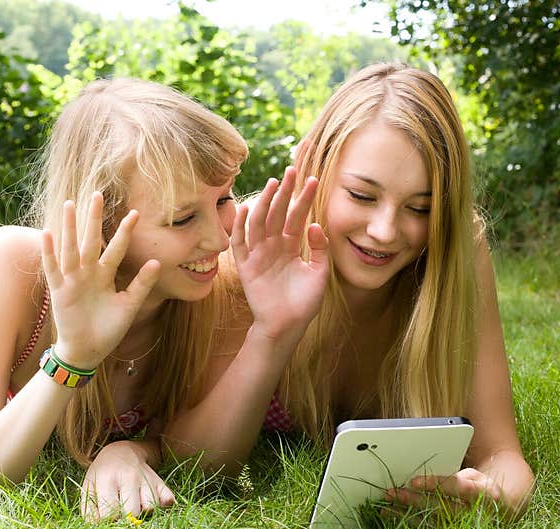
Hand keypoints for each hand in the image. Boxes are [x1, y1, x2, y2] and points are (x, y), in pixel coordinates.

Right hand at [41, 192, 160, 369]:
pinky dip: (49, 252)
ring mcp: (72, 280)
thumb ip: (141, 285)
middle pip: (91, 240)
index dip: (125, 232)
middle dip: (94, 218)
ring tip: (69, 204)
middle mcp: (88, 273)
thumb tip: (158, 263)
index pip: (117, 248)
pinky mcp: (59, 291)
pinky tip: (47, 233)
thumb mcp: (128, 306)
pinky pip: (53, 269)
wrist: (88, 351)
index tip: (135, 213)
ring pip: (71, 248)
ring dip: (69, 227)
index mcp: (105, 275)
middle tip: (98, 194)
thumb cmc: (108, 330)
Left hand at [80, 441, 174, 522]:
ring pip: (151, 507)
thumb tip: (97, 528)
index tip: (106, 516)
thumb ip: (89, 511)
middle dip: (126, 519)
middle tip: (121, 513)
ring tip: (134, 506)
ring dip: (143, 513)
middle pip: (132, 513)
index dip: (107, 520)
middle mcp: (129, 477)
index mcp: (107, 479)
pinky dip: (163, 506)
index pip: (109, 513)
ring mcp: (146, 478)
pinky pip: (168, 499)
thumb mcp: (89, 488)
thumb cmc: (102, 475)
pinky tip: (150, 503)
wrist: (121, 452)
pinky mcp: (160, 481)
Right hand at [231, 166, 328, 342]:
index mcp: (290, 247)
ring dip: (265, 202)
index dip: (304, 199)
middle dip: (285, 192)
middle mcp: (273, 247)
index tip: (313, 180)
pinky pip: (239, 244)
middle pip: (277, 213)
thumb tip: (316, 225)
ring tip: (274, 183)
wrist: (287, 326)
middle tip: (293, 170)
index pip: (297, 217)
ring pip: (259, 222)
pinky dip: (240, 226)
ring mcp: (258, 255)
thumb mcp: (319, 274)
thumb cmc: (303, 303)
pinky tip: (245, 208)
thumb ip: (320, 249)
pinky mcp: (246, 267)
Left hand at [384, 467, 505, 518]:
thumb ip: (455, 476)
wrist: (501, 514)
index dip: (435, 484)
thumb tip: (425, 476)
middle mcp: (476, 515)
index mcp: (485, 495)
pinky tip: (392, 515)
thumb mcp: (476, 477)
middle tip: (392, 492)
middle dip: (414, 500)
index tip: (413, 481)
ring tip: (385, 506)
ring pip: (432, 522)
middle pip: (441, 508)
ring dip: (406, 514)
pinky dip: (408, 523)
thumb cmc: (482, 489)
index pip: (458, 488)